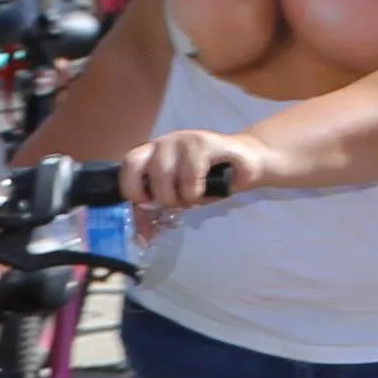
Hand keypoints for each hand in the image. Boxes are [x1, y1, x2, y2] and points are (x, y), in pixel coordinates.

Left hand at [123, 126, 270, 213]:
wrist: (248, 163)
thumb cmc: (210, 180)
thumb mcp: (179, 196)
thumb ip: (157, 210)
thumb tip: (141, 237)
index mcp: (154, 152)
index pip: (128, 164)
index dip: (133, 188)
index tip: (150, 204)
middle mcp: (166, 142)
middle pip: (147, 172)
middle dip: (163, 197)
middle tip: (179, 203)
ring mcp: (186, 139)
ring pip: (167, 174)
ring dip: (182, 196)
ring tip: (195, 196)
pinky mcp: (208, 142)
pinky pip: (191, 172)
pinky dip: (197, 190)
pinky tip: (207, 190)